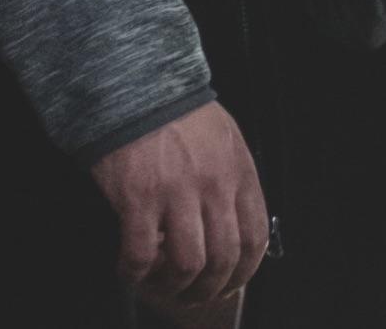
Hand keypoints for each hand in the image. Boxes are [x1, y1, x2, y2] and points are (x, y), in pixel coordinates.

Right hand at [89, 98, 266, 308]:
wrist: (139, 89)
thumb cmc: (181, 116)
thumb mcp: (226, 141)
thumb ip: (233, 181)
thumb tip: (232, 223)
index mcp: (240, 174)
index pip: (255, 237)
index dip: (245, 271)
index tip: (230, 284)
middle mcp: (214, 187)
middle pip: (224, 257)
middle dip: (211, 287)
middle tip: (195, 296)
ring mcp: (177, 194)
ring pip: (187, 263)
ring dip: (175, 286)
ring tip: (162, 286)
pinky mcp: (138, 199)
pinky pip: (140, 253)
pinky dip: (135, 272)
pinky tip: (129, 271)